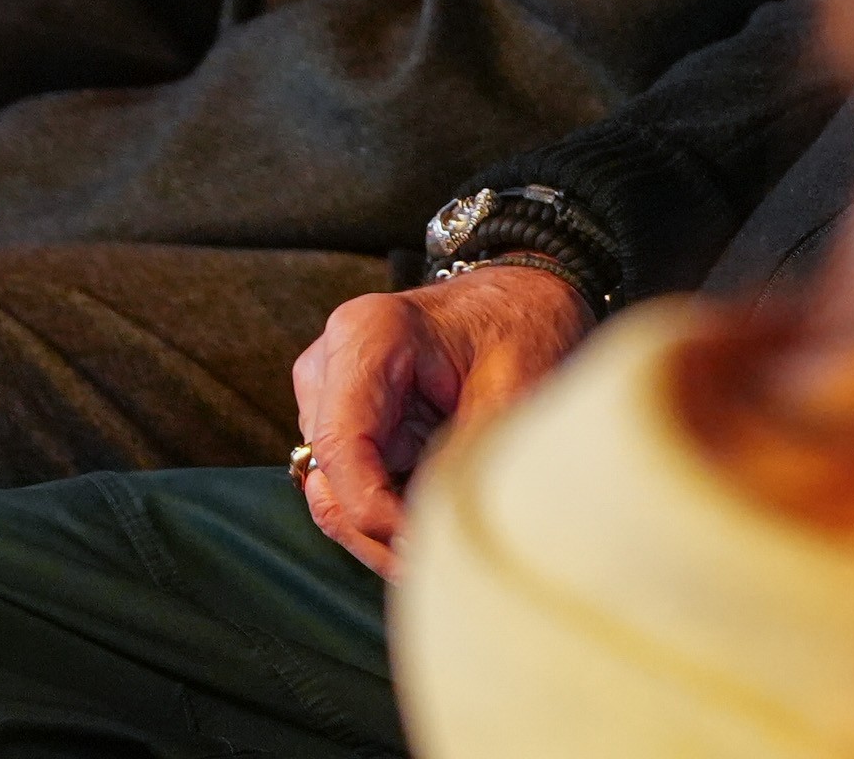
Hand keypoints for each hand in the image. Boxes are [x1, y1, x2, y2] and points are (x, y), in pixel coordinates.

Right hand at [286, 265, 593, 575]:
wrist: (524, 295)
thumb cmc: (523, 324)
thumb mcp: (515, 386)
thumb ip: (468, 453)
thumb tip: (431, 527)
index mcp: (367, 335)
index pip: (342, 449)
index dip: (376, 513)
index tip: (425, 544)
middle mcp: (332, 363)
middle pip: (331, 481)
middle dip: (381, 532)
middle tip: (440, 559)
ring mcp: (330, 392)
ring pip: (335, 493)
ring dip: (385, 527)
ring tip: (445, 535)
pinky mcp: (344, 416)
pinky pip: (351, 484)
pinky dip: (389, 509)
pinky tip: (432, 511)